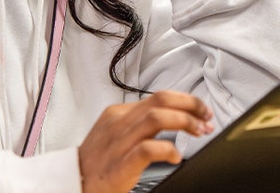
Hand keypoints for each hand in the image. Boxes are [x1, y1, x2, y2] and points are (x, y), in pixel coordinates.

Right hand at [78, 90, 213, 192]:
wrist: (73, 183)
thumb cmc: (97, 162)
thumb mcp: (115, 132)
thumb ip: (140, 123)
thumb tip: (172, 117)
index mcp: (119, 112)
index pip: (159, 96)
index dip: (186, 101)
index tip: (201, 111)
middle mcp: (119, 122)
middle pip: (162, 100)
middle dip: (191, 105)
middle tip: (206, 117)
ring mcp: (119, 142)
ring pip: (157, 118)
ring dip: (185, 122)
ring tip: (198, 132)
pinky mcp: (120, 164)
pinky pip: (147, 149)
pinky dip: (167, 149)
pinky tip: (176, 156)